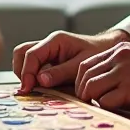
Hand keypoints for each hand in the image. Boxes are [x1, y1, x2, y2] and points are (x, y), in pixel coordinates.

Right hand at [12, 30, 128, 92]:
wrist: (108, 51)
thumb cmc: (98, 54)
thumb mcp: (81, 66)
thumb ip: (61, 72)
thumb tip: (40, 80)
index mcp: (56, 40)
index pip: (32, 54)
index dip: (27, 72)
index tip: (28, 88)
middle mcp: (48, 44)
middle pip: (21, 52)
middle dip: (21, 70)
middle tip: (28, 88)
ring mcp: (47, 52)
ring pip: (24, 58)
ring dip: (25, 73)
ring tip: (33, 89)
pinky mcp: (49, 61)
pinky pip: (33, 66)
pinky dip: (32, 76)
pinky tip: (39, 88)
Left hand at [75, 43, 129, 110]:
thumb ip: (122, 68)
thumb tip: (105, 87)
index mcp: (120, 49)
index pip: (86, 64)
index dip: (81, 81)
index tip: (85, 93)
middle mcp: (119, 57)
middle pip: (84, 77)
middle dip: (83, 93)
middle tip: (91, 104)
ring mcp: (125, 72)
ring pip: (91, 89)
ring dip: (95, 101)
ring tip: (109, 106)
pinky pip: (107, 102)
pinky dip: (110, 108)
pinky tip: (125, 108)